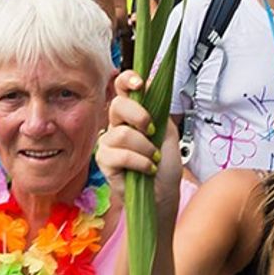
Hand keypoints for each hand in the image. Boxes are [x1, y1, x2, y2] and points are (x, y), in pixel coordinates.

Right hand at [96, 71, 182, 213]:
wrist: (164, 194)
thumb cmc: (166, 166)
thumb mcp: (169, 133)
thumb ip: (159, 110)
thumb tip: (151, 87)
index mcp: (133, 114)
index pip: (121, 88)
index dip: (127, 80)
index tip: (140, 84)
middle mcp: (117, 124)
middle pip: (118, 105)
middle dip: (139, 116)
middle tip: (152, 131)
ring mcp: (109, 142)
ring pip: (122, 133)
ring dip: (145, 148)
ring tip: (153, 159)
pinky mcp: (104, 160)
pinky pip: (119, 154)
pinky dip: (140, 162)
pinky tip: (147, 169)